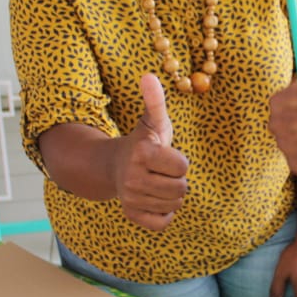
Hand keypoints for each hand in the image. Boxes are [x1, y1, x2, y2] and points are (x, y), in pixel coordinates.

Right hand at [108, 73, 189, 230]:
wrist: (113, 166)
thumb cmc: (143, 142)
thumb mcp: (152, 121)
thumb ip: (155, 100)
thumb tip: (149, 75)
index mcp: (142, 153)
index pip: (183, 167)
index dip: (179, 161)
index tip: (166, 156)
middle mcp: (133, 177)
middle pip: (181, 189)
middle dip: (177, 180)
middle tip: (164, 171)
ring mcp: (131, 198)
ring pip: (174, 204)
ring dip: (172, 195)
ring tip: (158, 182)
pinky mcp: (132, 215)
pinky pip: (163, 222)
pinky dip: (164, 213)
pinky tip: (154, 198)